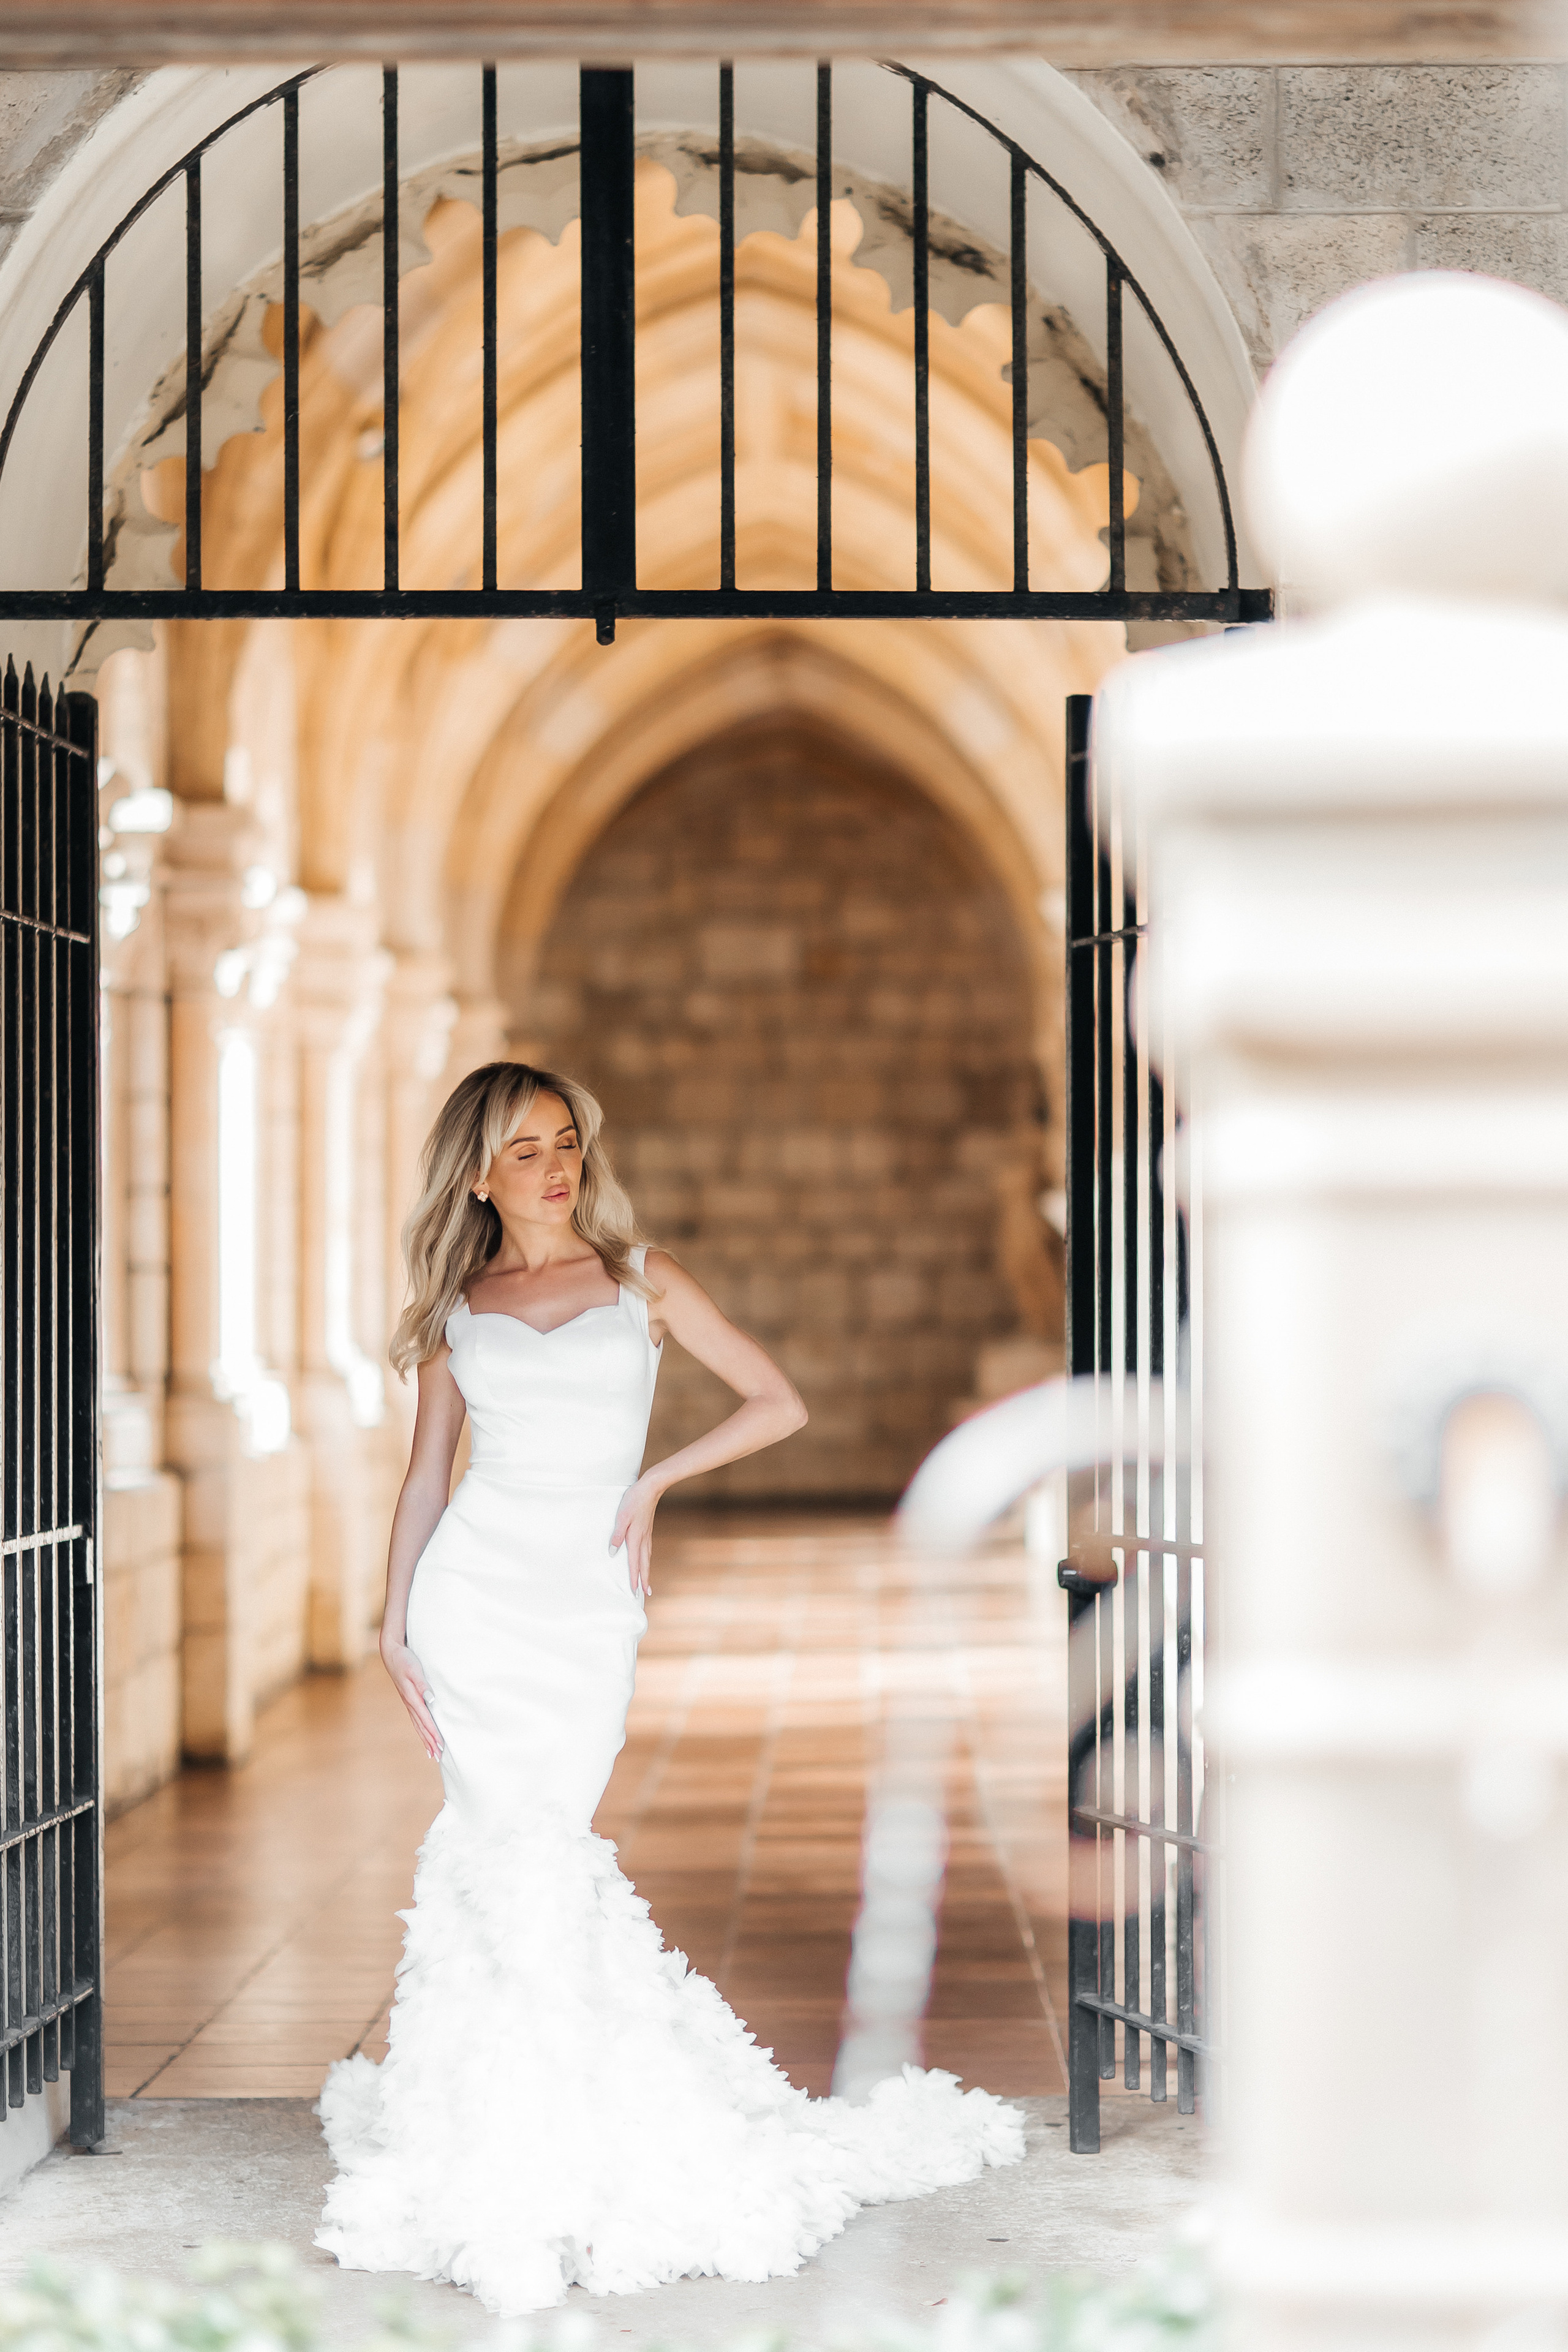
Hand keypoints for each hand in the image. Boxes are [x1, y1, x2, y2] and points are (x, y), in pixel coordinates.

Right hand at [381, 1633, 443, 1761]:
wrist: (391, 1653)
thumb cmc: (405, 1660)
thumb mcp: (415, 1671)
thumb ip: (423, 1685)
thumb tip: (431, 1700)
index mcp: (413, 1698)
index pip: (426, 1720)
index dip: (434, 1734)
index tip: (441, 1746)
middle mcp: (410, 1703)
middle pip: (421, 1727)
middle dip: (430, 1742)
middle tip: (439, 1757)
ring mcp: (408, 1702)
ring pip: (418, 1725)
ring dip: (425, 1739)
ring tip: (432, 1752)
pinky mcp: (408, 1699)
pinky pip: (415, 1719)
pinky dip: (420, 1729)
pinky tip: (423, 1733)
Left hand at [610, 1476, 658, 1598]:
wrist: (651, 1487)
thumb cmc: (634, 1500)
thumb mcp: (622, 1516)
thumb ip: (617, 1535)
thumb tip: (612, 1552)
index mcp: (635, 1537)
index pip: (634, 1562)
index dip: (634, 1577)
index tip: (634, 1591)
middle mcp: (643, 1539)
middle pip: (644, 1564)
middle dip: (644, 1579)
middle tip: (646, 1594)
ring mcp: (647, 1534)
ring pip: (647, 1557)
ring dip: (647, 1571)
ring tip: (647, 1582)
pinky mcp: (647, 1529)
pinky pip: (648, 1550)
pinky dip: (647, 1560)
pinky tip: (645, 1559)